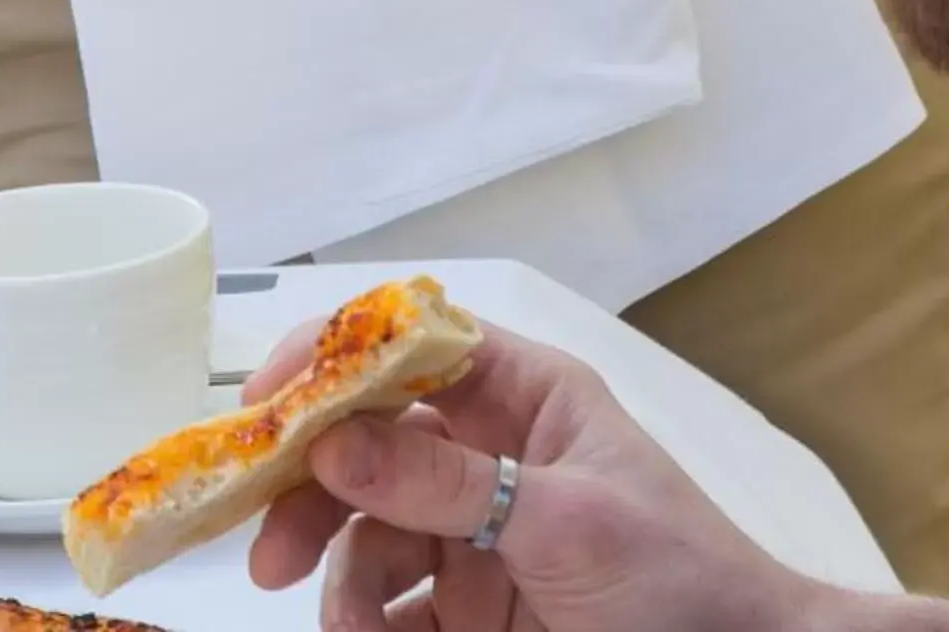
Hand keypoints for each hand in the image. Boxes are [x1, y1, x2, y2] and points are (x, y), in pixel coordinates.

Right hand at [248, 321, 829, 631]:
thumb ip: (447, 481)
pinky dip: (371, 625)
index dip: (332, 359)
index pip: (410, 345)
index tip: (264, 402)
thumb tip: (336, 437)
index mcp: (526, 397)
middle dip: (313, 490)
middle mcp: (492, 455)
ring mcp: (481, 537)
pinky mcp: (476, 613)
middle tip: (264, 549)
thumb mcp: (565, 520)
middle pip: (370, 445)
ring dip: (342, 580)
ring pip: (369, 535)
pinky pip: (393, 608)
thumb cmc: (684, 579)